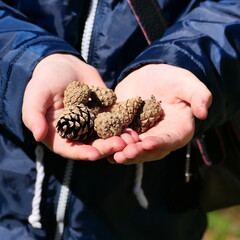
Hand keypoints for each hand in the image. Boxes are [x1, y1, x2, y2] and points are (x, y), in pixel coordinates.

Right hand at [22, 54, 137, 159]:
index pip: (70, 149)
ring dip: (120, 139)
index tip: (94, 154)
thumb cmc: (46, 80)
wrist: (64, 65)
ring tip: (132, 138)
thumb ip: (34, 115)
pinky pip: (116, 121)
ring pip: (107, 136)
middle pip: (93, 144)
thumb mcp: (36, 94)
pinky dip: (125, 124)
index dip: (82, 153)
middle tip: (121, 145)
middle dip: (106, 147)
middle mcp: (78, 133)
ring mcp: (93, 124)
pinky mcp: (105, 114)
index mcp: (60, 134)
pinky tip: (135, 126)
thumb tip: (38, 136)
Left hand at [110, 64, 211, 163]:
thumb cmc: (172, 79)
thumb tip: (204, 112)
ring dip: (123, 152)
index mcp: (177, 129)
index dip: (160, 143)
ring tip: (112, 154)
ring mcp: (142, 135)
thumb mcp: (186, 83)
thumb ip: (198, 95)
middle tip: (124, 154)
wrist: (150, 77)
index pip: (170, 139)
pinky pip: (120, 139)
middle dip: (137, 153)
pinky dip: (112, 143)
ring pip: (133, 149)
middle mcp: (159, 137)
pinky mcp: (127, 130)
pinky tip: (102, 145)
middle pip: (149, 150)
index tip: (147, 144)